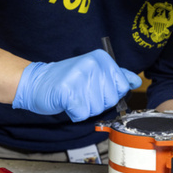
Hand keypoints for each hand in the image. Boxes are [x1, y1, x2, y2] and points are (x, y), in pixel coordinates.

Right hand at [12, 49, 141, 121]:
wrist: (37, 82)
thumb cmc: (68, 79)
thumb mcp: (95, 72)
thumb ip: (116, 75)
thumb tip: (135, 81)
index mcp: (102, 58)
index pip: (123, 86)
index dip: (110, 93)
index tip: (96, 87)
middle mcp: (92, 64)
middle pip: (111, 99)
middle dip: (97, 102)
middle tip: (82, 92)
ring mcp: (79, 77)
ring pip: (97, 108)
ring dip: (86, 108)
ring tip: (74, 96)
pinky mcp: (68, 92)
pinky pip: (82, 114)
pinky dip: (75, 113)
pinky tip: (68, 102)